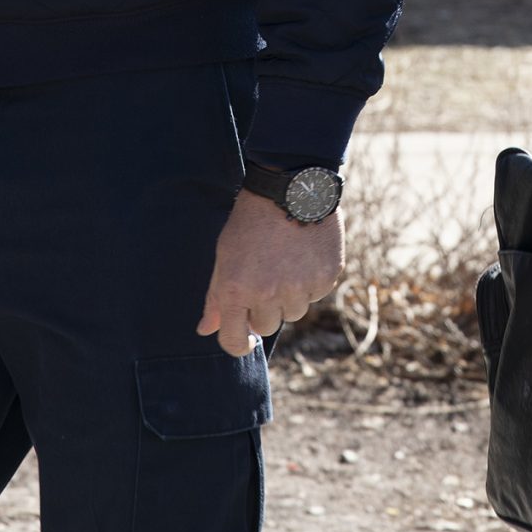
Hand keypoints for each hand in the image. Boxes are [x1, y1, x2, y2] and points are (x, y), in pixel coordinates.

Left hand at [196, 190, 342, 357]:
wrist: (289, 187)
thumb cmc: (250, 222)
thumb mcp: (224, 256)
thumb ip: (216, 297)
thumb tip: (206, 330)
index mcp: (236, 290)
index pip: (235, 341)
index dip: (240, 344)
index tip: (247, 339)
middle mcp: (268, 293)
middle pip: (268, 325)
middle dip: (266, 307)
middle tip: (267, 276)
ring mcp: (300, 287)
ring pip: (295, 311)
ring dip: (290, 295)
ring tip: (287, 261)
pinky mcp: (325, 277)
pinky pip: (316, 294)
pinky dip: (311, 280)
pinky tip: (304, 254)